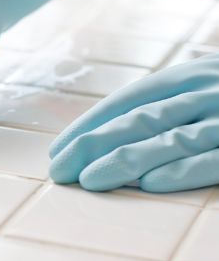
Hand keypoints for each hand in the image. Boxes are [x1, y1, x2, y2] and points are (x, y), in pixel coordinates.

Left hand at [49, 54, 218, 192]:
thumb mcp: (209, 85)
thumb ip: (173, 103)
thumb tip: (115, 136)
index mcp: (190, 76)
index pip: (129, 100)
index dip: (90, 124)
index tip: (58, 149)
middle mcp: (206, 93)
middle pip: (139, 120)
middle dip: (93, 145)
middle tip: (59, 170)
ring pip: (170, 140)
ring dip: (125, 160)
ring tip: (88, 180)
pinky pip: (215, 160)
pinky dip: (182, 171)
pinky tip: (149, 185)